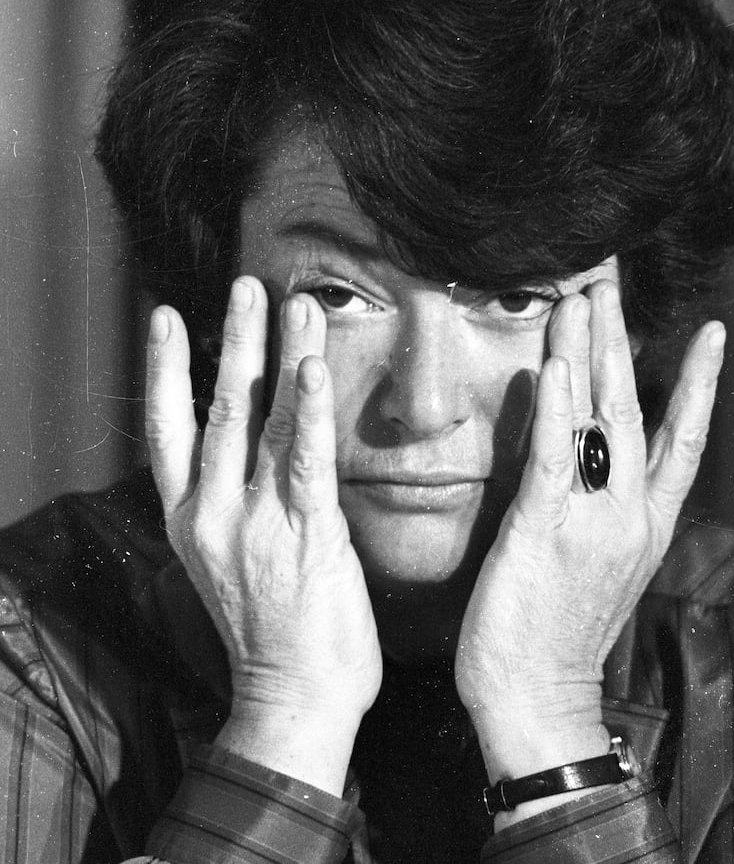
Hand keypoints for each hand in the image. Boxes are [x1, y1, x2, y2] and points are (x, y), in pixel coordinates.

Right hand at [145, 278, 381, 792]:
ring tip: (292, 302)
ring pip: (261, 420)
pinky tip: (313, 367)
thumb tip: (255, 449)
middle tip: (244, 286)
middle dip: (234, 340)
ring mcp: (255, 522)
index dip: (165, 370)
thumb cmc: (271, 634)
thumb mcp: (231, 562)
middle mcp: (212, 514)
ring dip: (278, 355)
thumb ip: (235, 503)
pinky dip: (309, 410)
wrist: (293, 703)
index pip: (166, 430)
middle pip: (216, 408)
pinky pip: (305, 458)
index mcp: (190, 520)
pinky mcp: (304, 534)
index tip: (166, 319)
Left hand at [455, 280, 724, 784]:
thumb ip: (602, 511)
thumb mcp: (599, 568)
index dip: (698, 384)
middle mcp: (631, 516)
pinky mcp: (546, 530)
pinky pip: (556, 457)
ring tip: (585, 297)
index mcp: (646, 525)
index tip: (712, 334)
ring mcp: (593, 522)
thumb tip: (589, 459)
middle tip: (614, 284)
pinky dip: (559, 407)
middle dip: (624, 342)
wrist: (538, 703)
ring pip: (601, 420)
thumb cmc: (557, 635)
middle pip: (638, 410)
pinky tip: (558, 362)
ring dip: (591, 353)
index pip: (682, 440)